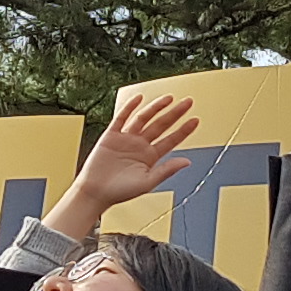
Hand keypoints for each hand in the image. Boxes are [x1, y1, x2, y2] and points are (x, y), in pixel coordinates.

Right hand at [48, 92, 196, 239]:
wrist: (95, 192)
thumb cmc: (119, 192)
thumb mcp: (147, 182)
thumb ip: (167, 170)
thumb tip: (187, 162)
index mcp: (150, 157)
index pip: (171, 140)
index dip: (183, 130)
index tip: (195, 120)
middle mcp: (140, 145)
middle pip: (161, 125)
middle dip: (175, 113)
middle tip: (188, 102)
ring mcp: (126, 139)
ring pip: (144, 119)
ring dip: (156, 108)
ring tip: (169, 98)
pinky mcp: (111, 136)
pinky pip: (121, 118)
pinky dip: (129, 108)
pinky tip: (139, 99)